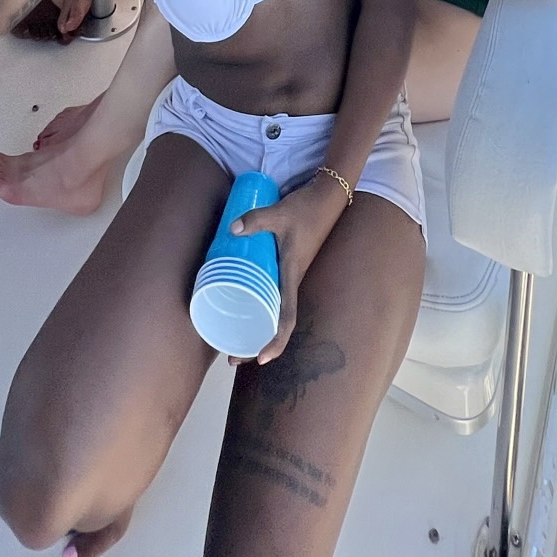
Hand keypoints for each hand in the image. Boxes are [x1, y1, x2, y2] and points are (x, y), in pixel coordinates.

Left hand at [231, 172, 349, 362]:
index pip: (287, 318)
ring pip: (273, 311)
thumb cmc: (306, 209)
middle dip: (256, 344)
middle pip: (276, 323)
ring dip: (255, 328)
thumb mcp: (280, 213)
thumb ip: (256, 219)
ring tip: (231, 339)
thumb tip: (232, 229)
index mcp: (292, 276)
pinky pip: (272, 294)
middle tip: (231, 357)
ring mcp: (290, 275)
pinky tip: (242, 304)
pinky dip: (258, 306)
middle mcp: (292, 281)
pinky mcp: (286, 265)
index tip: (260, 358)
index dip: (276, 341)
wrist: (326, 197)